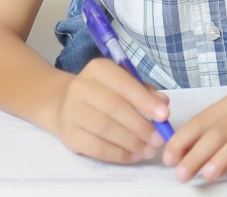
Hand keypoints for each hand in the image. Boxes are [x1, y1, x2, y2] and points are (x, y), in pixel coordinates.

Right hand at [44, 57, 170, 163]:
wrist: (61, 103)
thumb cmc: (100, 93)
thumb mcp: (120, 84)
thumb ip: (143, 91)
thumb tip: (163, 103)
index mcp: (97, 69)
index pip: (123, 83)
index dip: (144, 100)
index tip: (165, 115)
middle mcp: (80, 87)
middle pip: (114, 107)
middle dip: (141, 125)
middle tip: (159, 139)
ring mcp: (71, 111)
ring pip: (105, 129)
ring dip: (132, 142)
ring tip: (149, 150)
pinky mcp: (68, 134)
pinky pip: (96, 148)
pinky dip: (119, 154)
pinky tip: (133, 156)